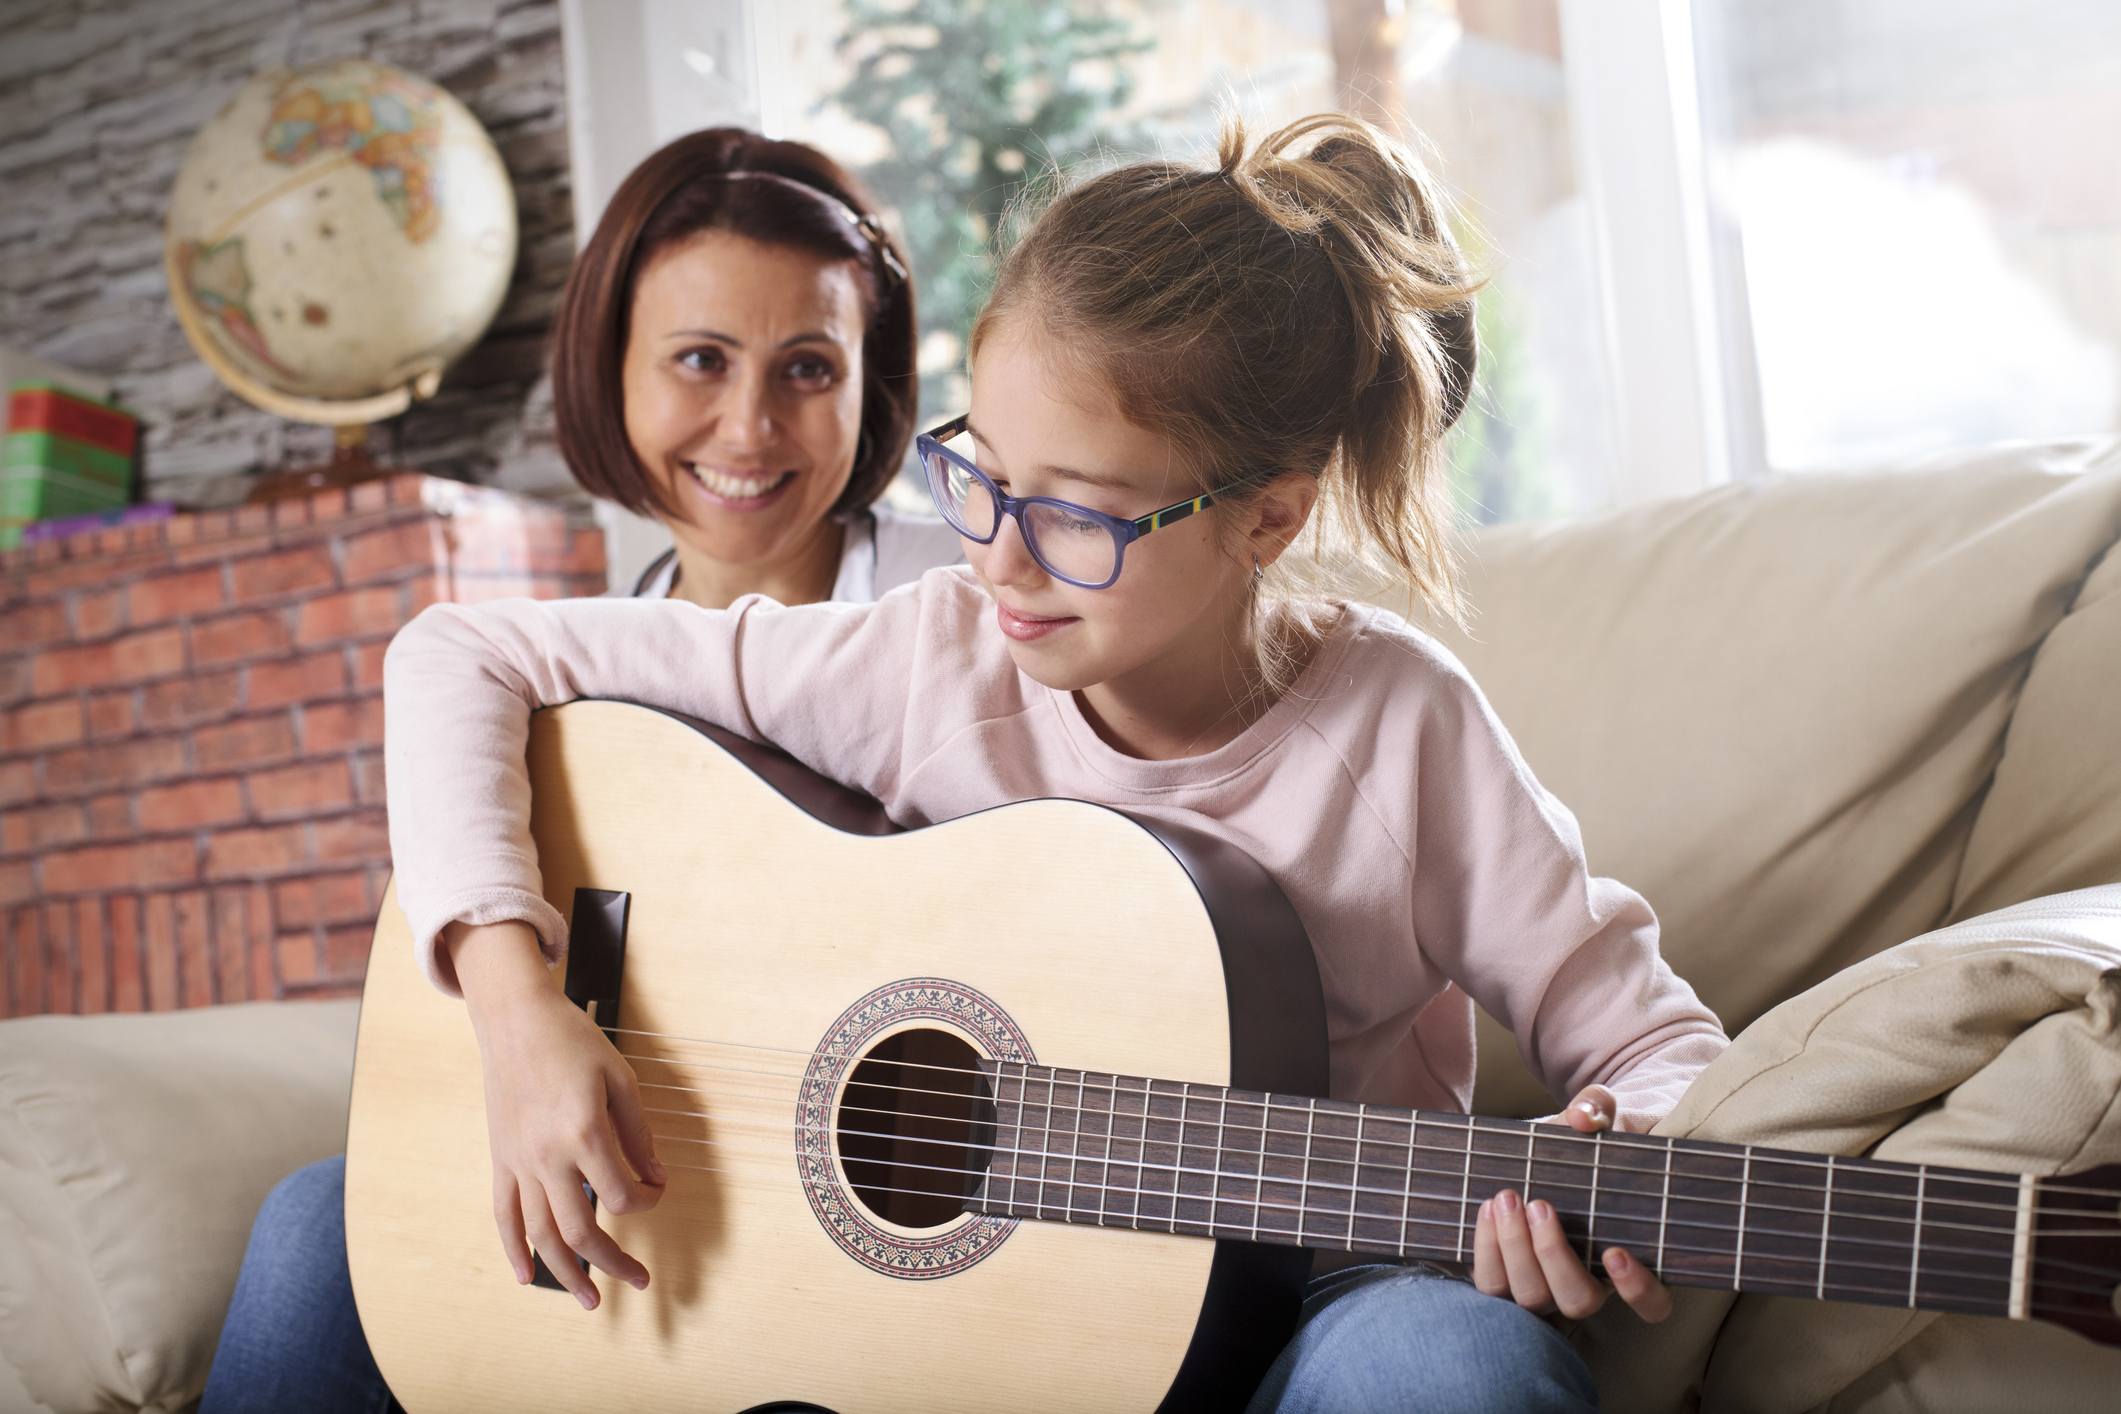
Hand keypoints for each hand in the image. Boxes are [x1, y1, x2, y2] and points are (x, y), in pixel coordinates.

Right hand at [446, 920, 666, 1309]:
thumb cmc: (572, 1041)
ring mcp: (518, 1160)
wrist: (515, 1017)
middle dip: (614, 1262)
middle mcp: (547, 1154)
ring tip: (590, 1299)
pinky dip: (513, 1248)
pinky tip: (527, 1275)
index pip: (621, 1194)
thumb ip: (638, 1133)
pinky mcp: (500, 1158)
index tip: (658, 1191)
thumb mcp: (621, 1078)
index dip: (647, 1202)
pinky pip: (503, 1213)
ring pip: (540, 1232)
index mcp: (583, 1131)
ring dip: (567, 1271)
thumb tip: (655, 1178)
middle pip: (580, 1229)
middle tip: (640, 1281)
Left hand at [1470, 1085, 1673, 1322]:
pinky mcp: (1508, 1276)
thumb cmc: (1588, 1139)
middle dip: (1552, 1256)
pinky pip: (1493, 1285)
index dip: (1638, 1289)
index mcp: (1632, 1256)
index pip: (1654, 1303)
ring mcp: (1547, 1285)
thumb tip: (1582, 1117)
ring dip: (1513, 1252)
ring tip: (1506, 1199)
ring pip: (1531, 1299)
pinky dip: (1485, 1250)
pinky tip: (1487, 1208)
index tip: (1614, 1252)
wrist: (1550, 1146)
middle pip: (1578, 1300)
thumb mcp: (1601, 1118)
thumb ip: (1598, 1109)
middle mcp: (1591, 1281)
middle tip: (1539, 1204)